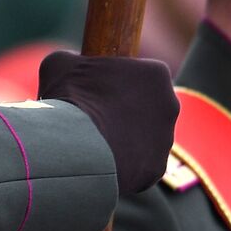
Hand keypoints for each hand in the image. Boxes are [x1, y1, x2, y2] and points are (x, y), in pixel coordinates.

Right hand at [38, 51, 178, 193]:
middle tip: (94, 117)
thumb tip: (69, 66)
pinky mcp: (155, 170)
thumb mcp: (60, 63)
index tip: (96, 88)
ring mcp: (165, 140)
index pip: (141, 74)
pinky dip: (121, 165)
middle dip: (124, 111)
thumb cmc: (71, 98)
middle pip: (146, 107)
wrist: (73, 146)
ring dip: (123, 139)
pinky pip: (138, 165)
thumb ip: (73, 60)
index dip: (116, 81)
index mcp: (155, 74)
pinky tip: (97, 163)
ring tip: (91, 143)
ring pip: (143, 138)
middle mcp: (170, 106)